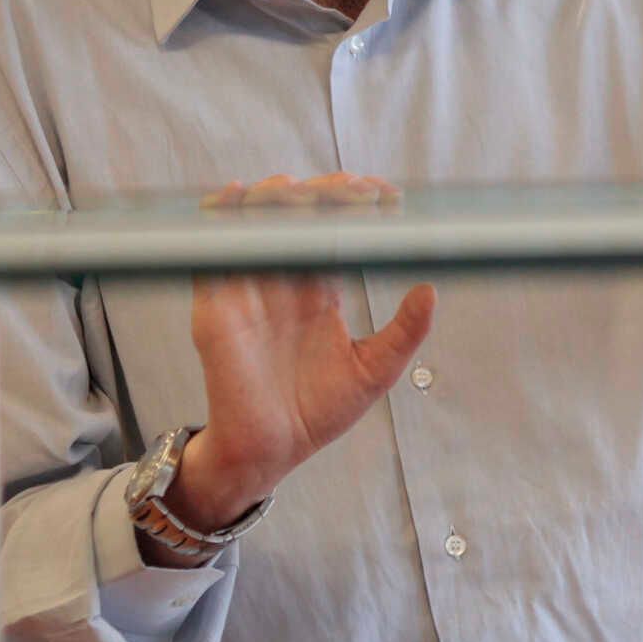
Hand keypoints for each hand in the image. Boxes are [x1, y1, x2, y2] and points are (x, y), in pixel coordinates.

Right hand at [166, 175, 430, 541]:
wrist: (270, 452)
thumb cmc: (317, 412)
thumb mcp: (374, 371)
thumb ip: (404, 333)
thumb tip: (431, 291)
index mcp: (318, 292)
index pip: (334, 234)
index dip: (356, 208)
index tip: (387, 195)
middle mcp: (282, 283)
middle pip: (296, 219)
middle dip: (323, 194)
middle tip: (355, 189)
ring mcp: (248, 290)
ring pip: (256, 225)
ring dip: (278, 197)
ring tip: (309, 190)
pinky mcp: (216, 306)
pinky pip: (210, 255)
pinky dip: (221, 222)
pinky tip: (236, 198)